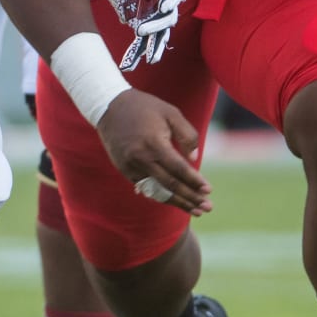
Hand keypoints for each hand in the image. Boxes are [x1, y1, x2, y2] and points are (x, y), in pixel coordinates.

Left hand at [96, 0, 185, 69]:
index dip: (169, 1)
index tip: (163, 7)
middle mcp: (164, 2)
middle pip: (166, 17)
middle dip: (156, 25)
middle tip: (141, 30)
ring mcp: (154, 16)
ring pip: (157, 34)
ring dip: (153, 47)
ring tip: (149, 59)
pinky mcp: (142, 24)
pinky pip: (142, 41)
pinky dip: (137, 52)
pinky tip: (130, 65)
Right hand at [96, 89, 210, 215]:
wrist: (108, 106)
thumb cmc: (144, 107)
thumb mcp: (171, 113)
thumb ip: (187, 135)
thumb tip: (193, 160)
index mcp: (153, 143)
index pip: (178, 169)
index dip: (195, 181)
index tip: (208, 190)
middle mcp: (140, 158)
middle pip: (169, 184)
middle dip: (190, 198)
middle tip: (208, 207)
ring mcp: (130, 165)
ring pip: (156, 190)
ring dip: (177, 202)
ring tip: (195, 211)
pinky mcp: (123, 168)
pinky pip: (144, 186)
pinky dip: (160, 195)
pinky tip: (174, 200)